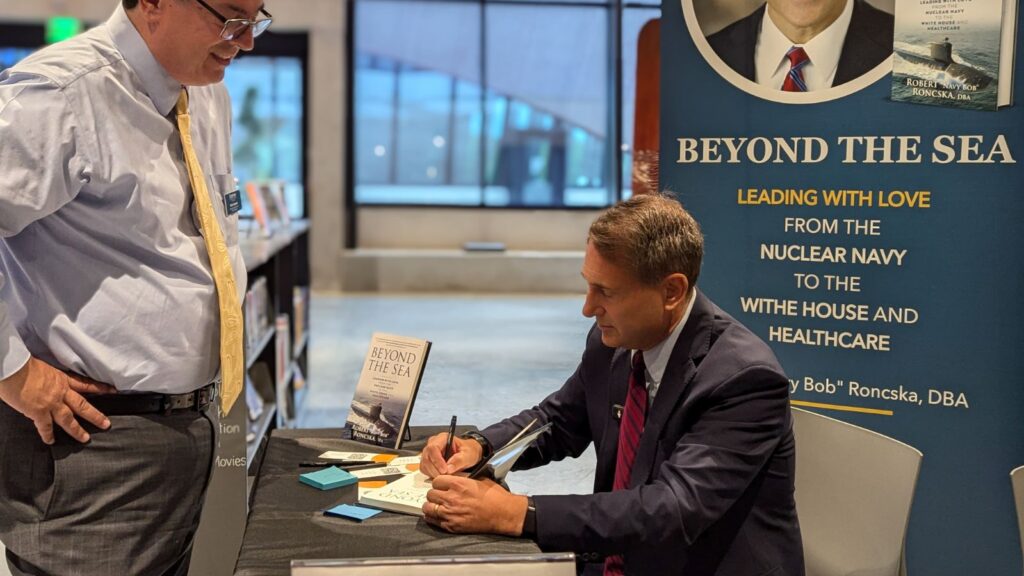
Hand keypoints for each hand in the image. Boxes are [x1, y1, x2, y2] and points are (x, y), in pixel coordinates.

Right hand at [0, 357, 114, 443]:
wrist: (15, 368)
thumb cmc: (24, 365)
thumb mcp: (43, 368)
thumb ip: (49, 378)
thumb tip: (45, 382)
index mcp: (62, 379)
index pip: (85, 384)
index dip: (99, 388)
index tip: (112, 391)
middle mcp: (61, 392)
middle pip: (83, 405)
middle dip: (95, 416)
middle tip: (106, 424)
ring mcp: (51, 403)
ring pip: (69, 419)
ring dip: (77, 430)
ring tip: (85, 438)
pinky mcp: (39, 412)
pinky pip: (45, 427)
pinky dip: (48, 435)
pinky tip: (51, 441)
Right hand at [419, 432, 482, 477]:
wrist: (467, 454)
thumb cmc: (468, 451)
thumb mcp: (468, 455)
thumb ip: (459, 461)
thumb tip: (448, 469)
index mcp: (442, 438)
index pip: (433, 448)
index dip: (437, 460)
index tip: (444, 470)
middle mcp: (433, 444)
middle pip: (426, 457)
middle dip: (435, 469)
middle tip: (445, 477)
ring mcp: (429, 453)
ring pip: (424, 464)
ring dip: (433, 473)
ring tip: (445, 477)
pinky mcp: (428, 461)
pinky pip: (425, 470)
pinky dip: (431, 475)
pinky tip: (441, 476)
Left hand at [422, 475, 527, 535]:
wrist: (503, 513)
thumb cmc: (494, 496)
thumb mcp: (479, 479)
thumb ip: (462, 478)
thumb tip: (452, 476)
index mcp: (458, 484)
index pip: (436, 481)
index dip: (439, 482)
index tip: (442, 485)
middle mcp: (451, 498)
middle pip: (430, 494)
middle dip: (434, 494)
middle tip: (440, 495)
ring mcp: (450, 513)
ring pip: (427, 508)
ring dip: (431, 505)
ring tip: (436, 505)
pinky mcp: (451, 526)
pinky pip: (433, 520)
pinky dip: (433, 517)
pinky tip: (437, 515)